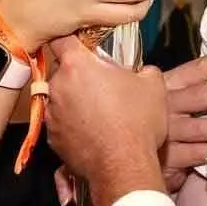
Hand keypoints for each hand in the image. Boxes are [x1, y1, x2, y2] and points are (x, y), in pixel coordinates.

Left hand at [47, 36, 167, 199]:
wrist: (124, 166)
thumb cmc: (136, 124)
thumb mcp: (153, 85)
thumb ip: (143, 68)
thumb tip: (143, 71)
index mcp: (78, 66)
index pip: (62, 39)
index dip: (73, 39)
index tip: (83, 44)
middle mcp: (59, 88)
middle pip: (63, 71)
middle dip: (79, 74)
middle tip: (101, 82)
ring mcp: (53, 115)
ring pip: (61, 98)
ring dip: (75, 100)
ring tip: (100, 110)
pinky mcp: (53, 138)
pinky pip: (61, 122)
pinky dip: (73, 123)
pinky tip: (95, 129)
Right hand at [160, 47, 206, 192]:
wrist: (123, 158)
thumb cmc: (148, 122)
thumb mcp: (160, 98)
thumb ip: (184, 86)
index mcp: (163, 87)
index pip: (194, 70)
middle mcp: (165, 106)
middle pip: (201, 96)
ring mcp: (168, 132)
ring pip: (205, 126)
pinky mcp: (172, 158)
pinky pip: (200, 152)